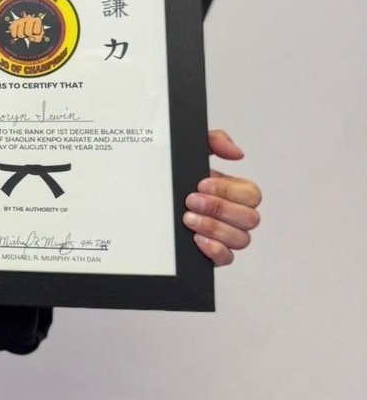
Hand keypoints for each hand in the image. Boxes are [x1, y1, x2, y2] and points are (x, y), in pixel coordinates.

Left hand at [183, 129, 262, 267]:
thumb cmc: (175, 177)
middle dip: (219, 209)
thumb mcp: (192, 152)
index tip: (201, 184)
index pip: (252, 195)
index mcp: (234, 192)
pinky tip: (196, 239)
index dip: (229, 191)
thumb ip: (215, 141)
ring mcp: (227, 236)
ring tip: (188, 219)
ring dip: (214, 228)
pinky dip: (215, 250)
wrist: (147, 200)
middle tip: (191, 201)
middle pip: (250, 218)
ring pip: (241, 239)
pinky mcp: (214, 254)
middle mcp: (235, 215)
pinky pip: (227, 258)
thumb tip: (237, 153)